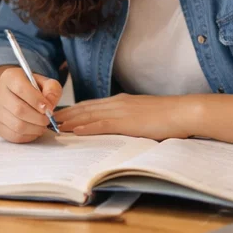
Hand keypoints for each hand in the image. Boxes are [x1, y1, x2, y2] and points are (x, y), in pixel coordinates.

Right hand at [0, 66, 61, 143]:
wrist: (16, 94)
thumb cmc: (32, 89)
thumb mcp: (46, 83)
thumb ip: (52, 90)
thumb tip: (49, 105)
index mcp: (9, 76)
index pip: (21, 88)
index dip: (37, 101)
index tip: (48, 108)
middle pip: (18, 109)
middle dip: (38, 118)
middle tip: (48, 119)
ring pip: (16, 125)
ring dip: (34, 128)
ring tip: (42, 126)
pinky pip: (13, 135)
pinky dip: (27, 136)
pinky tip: (34, 131)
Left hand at [55, 94, 191, 140]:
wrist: (182, 112)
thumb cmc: (167, 116)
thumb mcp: (143, 113)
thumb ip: (129, 117)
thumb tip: (121, 125)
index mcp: (121, 101)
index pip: (92, 104)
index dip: (74, 109)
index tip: (61, 113)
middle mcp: (117, 103)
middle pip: (85, 108)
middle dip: (66, 114)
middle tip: (49, 119)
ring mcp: (121, 111)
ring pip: (89, 115)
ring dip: (71, 120)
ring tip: (56, 126)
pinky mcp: (127, 122)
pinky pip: (102, 124)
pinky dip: (87, 127)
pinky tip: (75, 131)